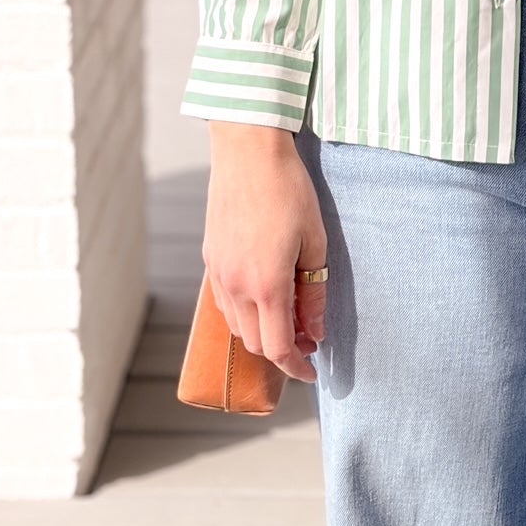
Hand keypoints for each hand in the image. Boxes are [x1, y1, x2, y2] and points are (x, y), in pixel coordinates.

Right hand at [203, 123, 328, 382]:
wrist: (248, 153)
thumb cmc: (289, 191)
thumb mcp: (314, 240)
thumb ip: (314, 290)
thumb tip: (316, 330)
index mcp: (267, 285)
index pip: (278, 348)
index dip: (296, 367)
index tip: (312, 372)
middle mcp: (236, 287)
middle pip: (255, 343)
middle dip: (282, 350)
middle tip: (308, 338)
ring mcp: (218, 274)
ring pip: (237, 325)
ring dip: (261, 332)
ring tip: (288, 318)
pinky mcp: (210, 260)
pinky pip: (224, 302)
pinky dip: (244, 312)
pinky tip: (263, 296)